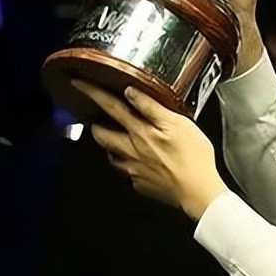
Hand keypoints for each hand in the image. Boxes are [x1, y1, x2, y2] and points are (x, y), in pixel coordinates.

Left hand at [70, 79, 224, 218]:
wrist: (197, 191)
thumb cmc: (193, 157)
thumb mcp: (178, 123)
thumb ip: (152, 107)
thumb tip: (131, 92)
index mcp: (140, 131)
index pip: (111, 107)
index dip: (93, 93)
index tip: (78, 84)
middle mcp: (131, 150)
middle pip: (103, 135)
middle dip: (95, 125)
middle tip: (95, 119)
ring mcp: (134, 169)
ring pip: (112, 155)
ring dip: (110, 145)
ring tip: (115, 139)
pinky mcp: (141, 184)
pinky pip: (127, 172)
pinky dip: (127, 164)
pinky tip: (137, 163)